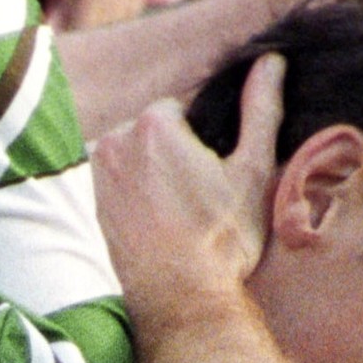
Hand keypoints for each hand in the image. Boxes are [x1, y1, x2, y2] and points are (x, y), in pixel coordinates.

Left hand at [92, 53, 284, 309]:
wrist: (181, 302)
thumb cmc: (221, 239)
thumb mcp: (252, 171)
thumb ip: (260, 110)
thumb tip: (271, 61)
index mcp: (153, 124)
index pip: (181, 110)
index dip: (203, 140)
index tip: (214, 175)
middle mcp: (115, 141)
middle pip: (155, 132)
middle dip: (176, 155)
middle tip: (201, 199)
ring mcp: (97, 175)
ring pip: (137, 157)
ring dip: (157, 175)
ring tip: (181, 215)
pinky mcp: (90, 204)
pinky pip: (121, 183)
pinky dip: (139, 196)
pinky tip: (161, 224)